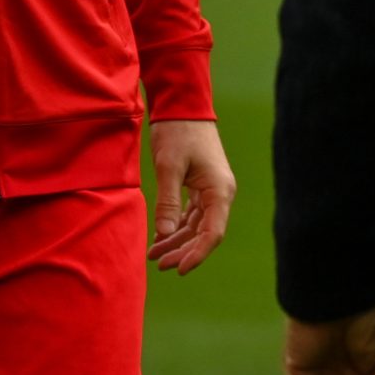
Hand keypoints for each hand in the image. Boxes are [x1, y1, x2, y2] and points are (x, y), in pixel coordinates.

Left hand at [146, 117, 235, 273]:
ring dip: (177, 241)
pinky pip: (191, 214)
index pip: (212, 233)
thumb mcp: (168, 166)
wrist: (182, 105)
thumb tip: (165, 234)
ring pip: (196, 226)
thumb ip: (167, 201)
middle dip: (183, 251)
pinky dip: (176, 226)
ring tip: (154, 255)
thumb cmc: (177, 132)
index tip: (179, 269)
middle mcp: (220, 193)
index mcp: (219, 190)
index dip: (197, 255)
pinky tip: (160, 237)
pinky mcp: (200, 186)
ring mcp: (211, 190)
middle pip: (204, 233)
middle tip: (159, 264)